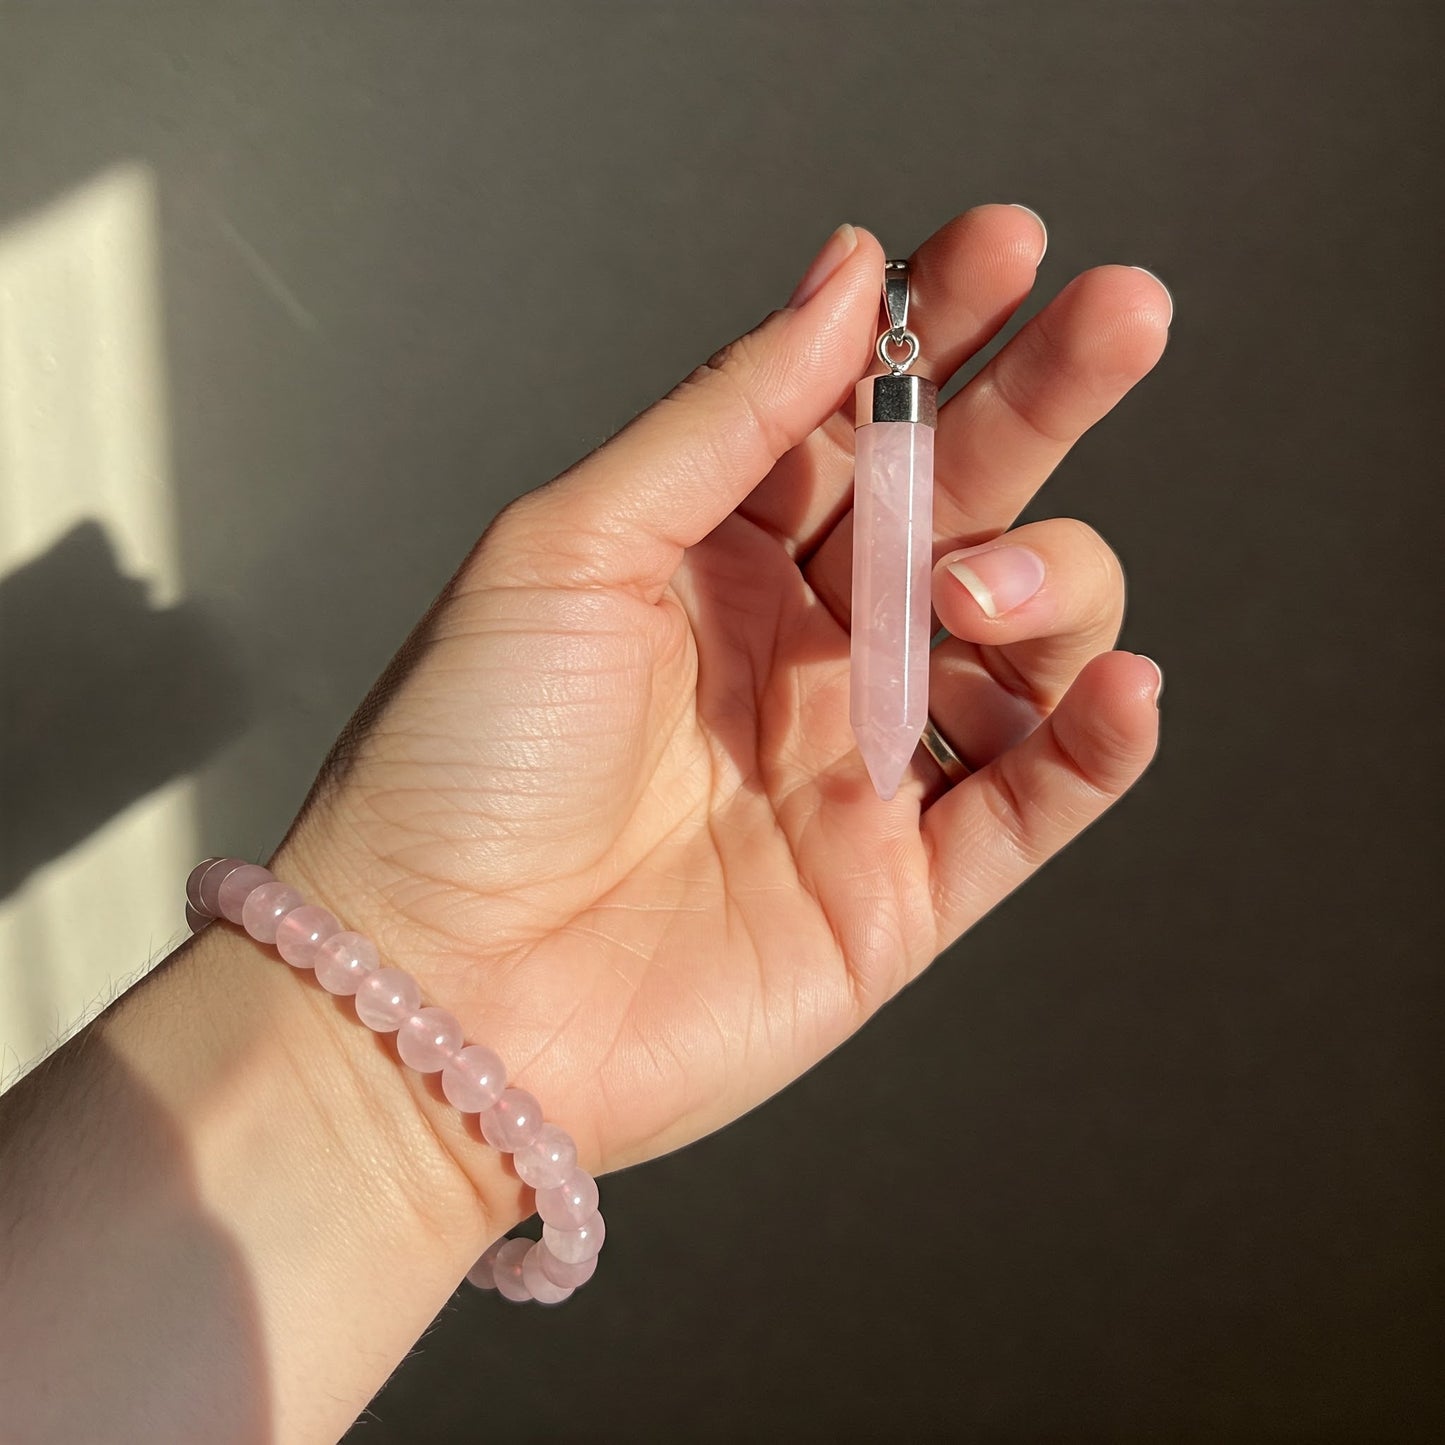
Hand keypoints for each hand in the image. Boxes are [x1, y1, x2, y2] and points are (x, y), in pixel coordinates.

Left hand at [275, 207, 1168, 1208]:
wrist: (437, 992)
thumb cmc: (462, 765)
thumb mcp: (572, 547)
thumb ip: (723, 419)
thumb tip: (845, 275)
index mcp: (713, 557)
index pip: (856, 417)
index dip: (937, 329)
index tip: (1006, 247)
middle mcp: (799, 650)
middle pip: (960, 505)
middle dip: (1047, 403)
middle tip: (1120, 314)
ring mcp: (857, 767)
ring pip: (1023, 644)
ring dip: (1045, 586)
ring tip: (974, 587)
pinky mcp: (898, 889)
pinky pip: (1036, 802)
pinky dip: (1097, 743)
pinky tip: (1117, 687)